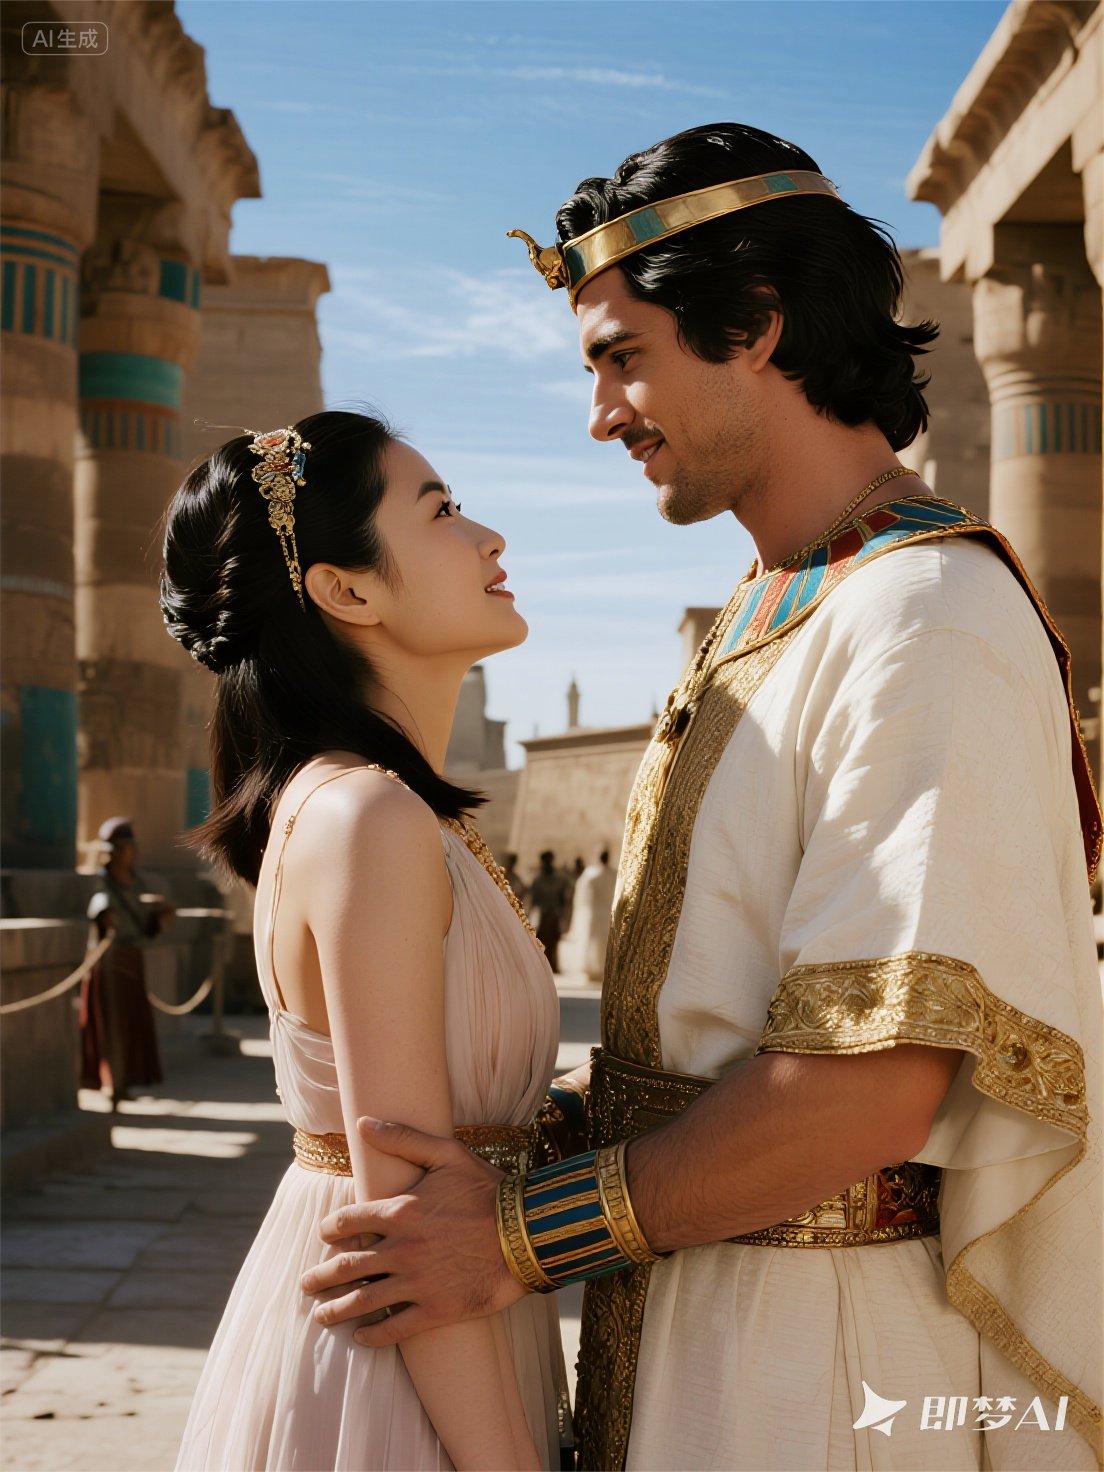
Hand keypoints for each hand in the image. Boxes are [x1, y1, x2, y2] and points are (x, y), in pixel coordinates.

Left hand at [301, 1117, 528, 1345]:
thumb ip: (404, 1139)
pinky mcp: (435, 1311)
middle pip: (346, 1267)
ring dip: (337, 1309)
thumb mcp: (448, 1154)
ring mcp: (416, 1283)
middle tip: (307, 1285)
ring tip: (321, 1316)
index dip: (330, 1229)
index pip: (347, 1222)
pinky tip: (361, 1337)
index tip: (324, 1236)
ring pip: (363, 1301)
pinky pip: (394, 1329)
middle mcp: (400, 1250)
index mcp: (399, 1211)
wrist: (527, 1233)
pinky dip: (372, 1336)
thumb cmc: (489, 1190)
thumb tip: (365, 1123)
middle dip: (321, 1278)